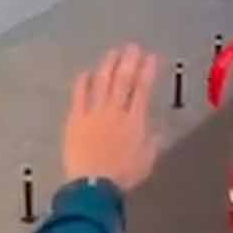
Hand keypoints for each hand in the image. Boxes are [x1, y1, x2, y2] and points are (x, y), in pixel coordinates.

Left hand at [62, 44, 159, 188]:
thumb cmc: (123, 176)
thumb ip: (152, 140)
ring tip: (113, 52)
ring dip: (108, 65)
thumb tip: (155, 126)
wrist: (94, 185)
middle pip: (123, 80)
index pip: (143, 89)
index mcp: (135, 120)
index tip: (151, 57)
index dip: (148, 70)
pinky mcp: (76, 119)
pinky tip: (86, 72)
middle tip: (133, 47)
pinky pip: (79, 95)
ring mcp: (94, 113)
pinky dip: (83, 82)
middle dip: (129, 60)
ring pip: (102, 82)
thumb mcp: (147, 160)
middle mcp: (115, 111)